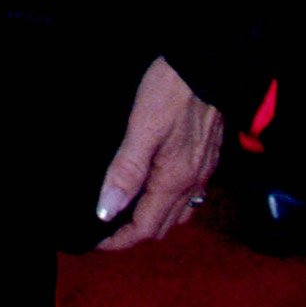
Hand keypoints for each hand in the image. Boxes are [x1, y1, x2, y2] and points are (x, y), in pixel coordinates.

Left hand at [95, 56, 222, 249]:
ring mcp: (203, 171)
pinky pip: (189, 194)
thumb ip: (125, 170)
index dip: (119, 241)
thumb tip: (106, 210)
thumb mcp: (141, 128)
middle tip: (105, 230)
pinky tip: (155, 187)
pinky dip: (168, 201)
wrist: (209, 64)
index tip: (96, 242)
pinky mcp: (207, 157)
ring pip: (178, 212)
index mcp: (174, 181)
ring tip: (126, 212)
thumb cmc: (171, 91)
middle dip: (134, 234)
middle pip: (163, 225)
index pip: (145, 228)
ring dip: (153, 219)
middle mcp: (193, 183)